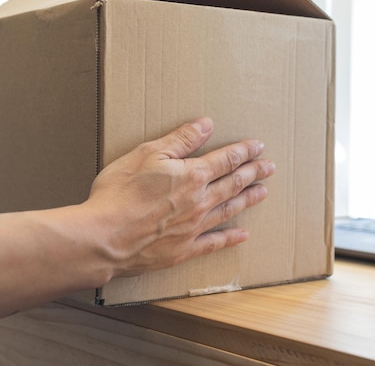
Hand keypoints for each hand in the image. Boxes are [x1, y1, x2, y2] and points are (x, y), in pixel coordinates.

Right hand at [83, 117, 274, 277]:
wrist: (104, 238)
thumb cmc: (120, 194)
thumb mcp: (147, 154)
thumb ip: (180, 140)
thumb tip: (205, 125)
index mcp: (192, 176)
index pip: (226, 160)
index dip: (244, 152)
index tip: (258, 147)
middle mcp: (200, 202)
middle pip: (234, 184)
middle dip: (253, 173)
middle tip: (270, 168)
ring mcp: (194, 228)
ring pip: (229, 210)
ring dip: (248, 200)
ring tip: (263, 192)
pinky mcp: (183, 250)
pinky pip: (214, 243)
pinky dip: (230, 238)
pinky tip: (242, 235)